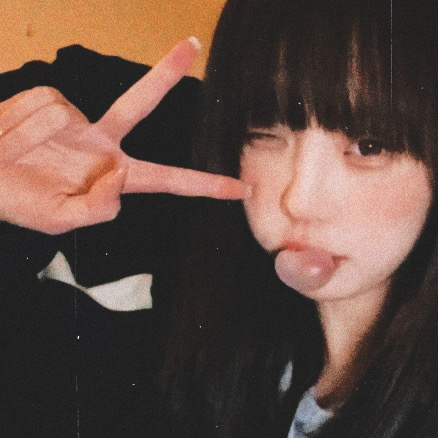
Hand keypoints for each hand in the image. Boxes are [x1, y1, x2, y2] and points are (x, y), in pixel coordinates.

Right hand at [0, 38, 250, 233]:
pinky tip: (10, 137)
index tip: (240, 188)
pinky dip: (20, 124)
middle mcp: (103, 142)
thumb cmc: (22, 204)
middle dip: (165, 72)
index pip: (169, 181)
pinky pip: (41, 105)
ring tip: (15, 155)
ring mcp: (76, 118)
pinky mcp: (48, 98)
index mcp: (117, 177)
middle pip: (140, 102)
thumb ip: (98, 208)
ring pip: (64, 116)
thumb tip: (119, 173)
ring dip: (32, 138)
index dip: (205, 185)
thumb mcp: (62, 220)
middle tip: (192, 43)